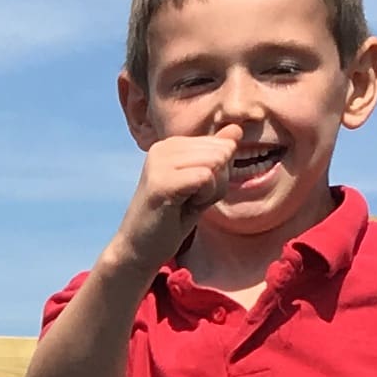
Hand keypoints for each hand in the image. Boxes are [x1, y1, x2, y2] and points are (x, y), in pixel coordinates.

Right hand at [108, 122, 241, 275]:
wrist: (140, 248)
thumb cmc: (172, 218)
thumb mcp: (202, 183)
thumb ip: (217, 154)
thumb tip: (237, 128)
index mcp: (172, 144)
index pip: (222, 145)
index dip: (219, 175)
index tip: (193, 192)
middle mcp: (163, 147)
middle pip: (221, 152)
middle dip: (217, 182)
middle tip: (190, 201)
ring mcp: (159, 162)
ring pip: (214, 164)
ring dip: (210, 192)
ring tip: (184, 204)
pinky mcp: (160, 181)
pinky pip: (205, 178)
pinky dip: (203, 198)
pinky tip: (182, 207)